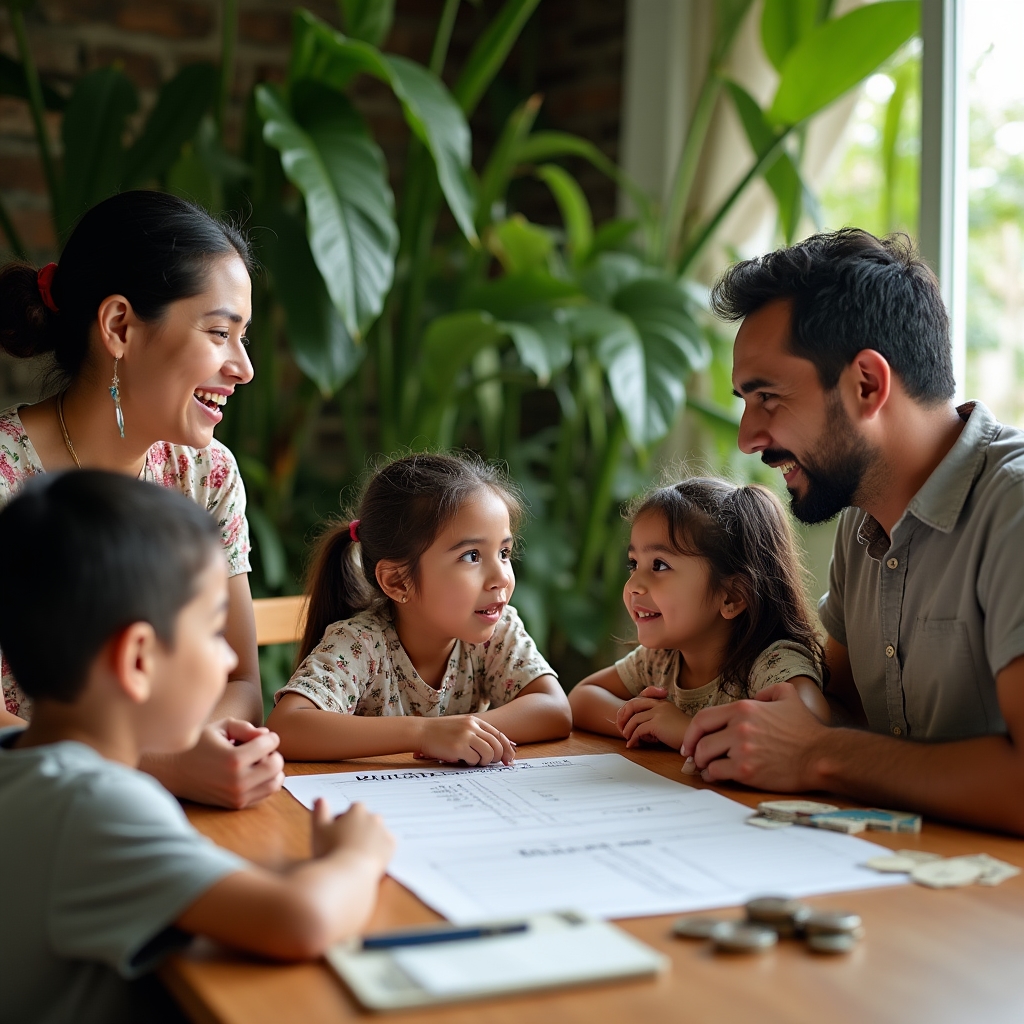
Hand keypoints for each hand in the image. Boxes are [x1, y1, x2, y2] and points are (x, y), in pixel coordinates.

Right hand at [144, 719, 284, 808]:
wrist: (174, 772)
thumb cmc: (198, 744)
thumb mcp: (220, 727)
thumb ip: (246, 727)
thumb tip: (267, 735)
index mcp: (234, 759)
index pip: (271, 744)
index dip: (269, 737)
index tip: (257, 736)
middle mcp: (238, 782)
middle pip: (277, 765)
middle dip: (273, 753)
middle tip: (259, 749)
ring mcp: (237, 796)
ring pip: (275, 782)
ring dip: (272, 769)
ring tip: (256, 762)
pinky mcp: (236, 805)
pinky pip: (265, 794)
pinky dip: (265, 782)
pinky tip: (251, 773)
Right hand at [312, 799, 394, 868]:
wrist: (347, 874)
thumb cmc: (331, 851)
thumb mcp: (318, 829)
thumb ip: (320, 812)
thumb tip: (320, 799)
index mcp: (358, 810)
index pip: (353, 810)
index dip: (344, 822)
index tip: (336, 835)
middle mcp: (373, 817)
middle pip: (365, 821)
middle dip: (357, 830)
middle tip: (344, 846)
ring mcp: (383, 831)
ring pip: (376, 833)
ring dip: (369, 839)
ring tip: (355, 855)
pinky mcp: (391, 847)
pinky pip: (386, 845)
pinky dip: (379, 849)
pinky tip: (367, 858)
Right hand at [416, 715, 515, 765]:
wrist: (421, 731)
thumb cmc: (441, 732)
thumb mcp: (461, 726)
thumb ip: (477, 733)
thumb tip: (497, 749)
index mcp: (475, 721)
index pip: (499, 734)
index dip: (507, 748)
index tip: (509, 759)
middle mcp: (472, 726)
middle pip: (497, 744)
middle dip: (497, 757)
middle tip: (490, 763)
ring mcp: (465, 736)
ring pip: (488, 753)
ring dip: (484, 761)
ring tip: (475, 761)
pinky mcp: (458, 747)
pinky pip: (474, 760)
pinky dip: (471, 763)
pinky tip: (463, 760)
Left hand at [615, 687, 690, 748]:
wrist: (698, 738)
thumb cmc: (686, 734)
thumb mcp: (670, 722)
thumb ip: (657, 721)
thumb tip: (641, 732)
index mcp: (662, 702)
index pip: (640, 699)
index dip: (628, 709)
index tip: (624, 720)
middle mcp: (659, 705)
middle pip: (633, 705)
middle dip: (623, 716)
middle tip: (620, 728)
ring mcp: (658, 713)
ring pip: (634, 718)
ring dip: (627, 729)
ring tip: (626, 738)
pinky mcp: (657, 724)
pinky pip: (638, 729)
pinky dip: (633, 738)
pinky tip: (632, 744)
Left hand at [680, 682, 827, 790]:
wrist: (821, 755)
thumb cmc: (805, 729)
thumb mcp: (788, 696)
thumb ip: (768, 691)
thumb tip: (756, 696)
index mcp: (743, 708)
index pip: (703, 718)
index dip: (691, 732)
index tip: (689, 742)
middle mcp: (738, 727)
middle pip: (701, 740)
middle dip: (696, 751)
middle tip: (697, 758)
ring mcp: (741, 750)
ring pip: (706, 757)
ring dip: (704, 764)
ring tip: (709, 768)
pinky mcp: (746, 771)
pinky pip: (717, 773)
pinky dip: (713, 775)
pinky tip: (718, 776)